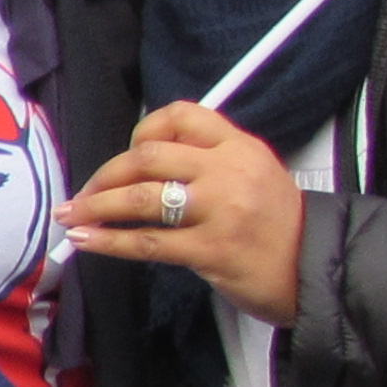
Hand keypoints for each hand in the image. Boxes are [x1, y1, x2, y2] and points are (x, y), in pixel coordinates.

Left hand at [59, 102, 304, 325]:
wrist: (315, 269)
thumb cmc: (279, 225)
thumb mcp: (255, 172)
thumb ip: (210, 159)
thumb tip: (146, 161)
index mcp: (238, 146)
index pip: (181, 116)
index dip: (142, 130)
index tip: (126, 153)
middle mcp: (227, 172)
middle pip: (148, 157)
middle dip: (105, 175)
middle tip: (84, 192)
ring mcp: (219, 211)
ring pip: (141, 198)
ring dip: (97, 206)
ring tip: (71, 215)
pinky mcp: (211, 251)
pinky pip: (148, 243)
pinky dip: (110, 241)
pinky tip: (87, 240)